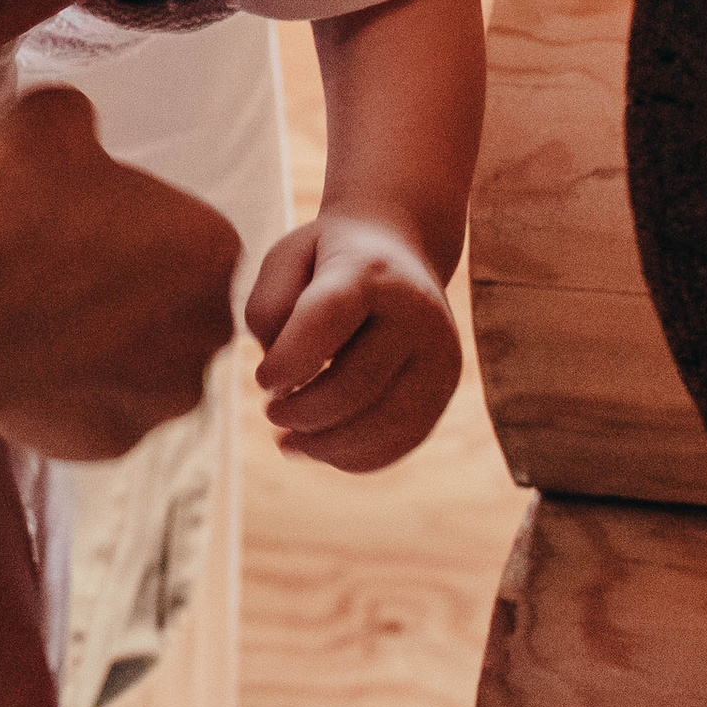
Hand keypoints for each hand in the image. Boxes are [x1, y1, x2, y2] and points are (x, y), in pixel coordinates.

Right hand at [0, 90, 239, 464]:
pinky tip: (18, 360)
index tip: (70, 224)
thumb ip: (84, 122)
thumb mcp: (49, 118)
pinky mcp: (114, 441)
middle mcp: (209, 329)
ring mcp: (164, 395)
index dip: (121, 224)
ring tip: (29, 319)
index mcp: (213, 245)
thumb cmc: (7, 211)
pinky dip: (62, 391)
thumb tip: (78, 135)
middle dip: (120, 291)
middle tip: (50, 272)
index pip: (177, 231)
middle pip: (167, 303)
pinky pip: (93, 409)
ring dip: (96, 345)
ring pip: (135, 363)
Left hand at [245, 212, 461, 470]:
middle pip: (354, 385)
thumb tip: (283, 383)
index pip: (326, 319)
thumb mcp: (285, 259)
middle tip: (272, 411)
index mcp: (371, 270)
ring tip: (289, 440)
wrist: (398, 250)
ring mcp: (440, 353)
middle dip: (300, 412)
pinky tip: (320, 448)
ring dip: (326, 444)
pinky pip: (402, 440)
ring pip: (384, 424)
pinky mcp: (445, 387)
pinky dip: (355, 456)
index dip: (287, 361)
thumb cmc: (328, 261)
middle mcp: (417, 312)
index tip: (262, 378)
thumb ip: (268, 310)